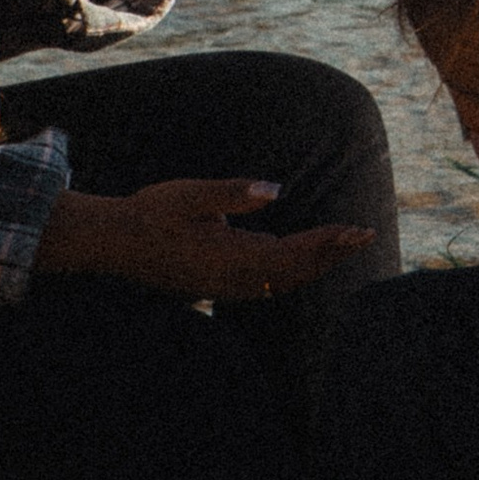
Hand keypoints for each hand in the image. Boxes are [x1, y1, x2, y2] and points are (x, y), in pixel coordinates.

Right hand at [36, 176, 370, 301]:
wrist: (115, 242)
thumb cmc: (152, 212)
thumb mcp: (189, 195)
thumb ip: (232, 194)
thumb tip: (274, 191)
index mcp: (228, 257)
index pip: (291, 254)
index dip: (326, 244)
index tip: (355, 231)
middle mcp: (231, 280)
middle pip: (294, 273)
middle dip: (331, 254)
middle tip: (363, 235)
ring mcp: (225, 288)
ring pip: (283, 283)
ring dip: (315, 265)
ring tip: (343, 245)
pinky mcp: (219, 286)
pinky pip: (268, 285)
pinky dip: (294, 273)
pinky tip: (303, 261)